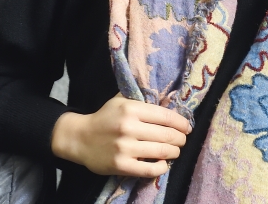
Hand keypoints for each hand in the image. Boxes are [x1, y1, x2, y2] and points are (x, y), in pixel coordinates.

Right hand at [50, 95, 190, 177]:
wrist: (80, 138)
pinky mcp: (122, 165)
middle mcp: (129, 127)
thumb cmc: (104, 118)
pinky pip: (152, 169)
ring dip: (174, 152)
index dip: (182, 123)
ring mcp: (125, 148)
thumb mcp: (119, 101)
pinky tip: (162, 163)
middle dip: (180, 139)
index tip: (187, 127)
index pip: (166, 116)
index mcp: (130, 108)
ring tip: (174, 151)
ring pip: (163, 152)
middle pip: (168, 135)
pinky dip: (162, 167)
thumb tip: (167, 98)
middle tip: (181, 140)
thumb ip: (140, 98)